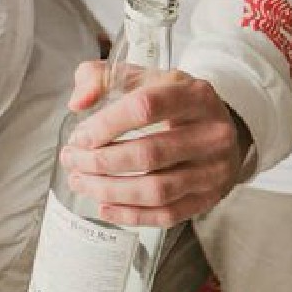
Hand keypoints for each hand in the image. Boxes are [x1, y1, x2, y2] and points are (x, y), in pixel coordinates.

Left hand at [61, 61, 244, 225]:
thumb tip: (77, 102)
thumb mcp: (141, 76)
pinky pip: (168, 214)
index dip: (106, 124)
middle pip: (150, 154)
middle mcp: (212, 134)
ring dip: (110, 190)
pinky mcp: (211, 198)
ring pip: (157, 190)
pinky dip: (131, 214)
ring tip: (79, 182)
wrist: (220, 126)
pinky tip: (103, 206)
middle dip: (101, 161)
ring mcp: (215, 170)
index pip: (145, 108)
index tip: (79, 136)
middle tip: (71, 160)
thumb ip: (101, 78)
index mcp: (194, 95)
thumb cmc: (171, 99)